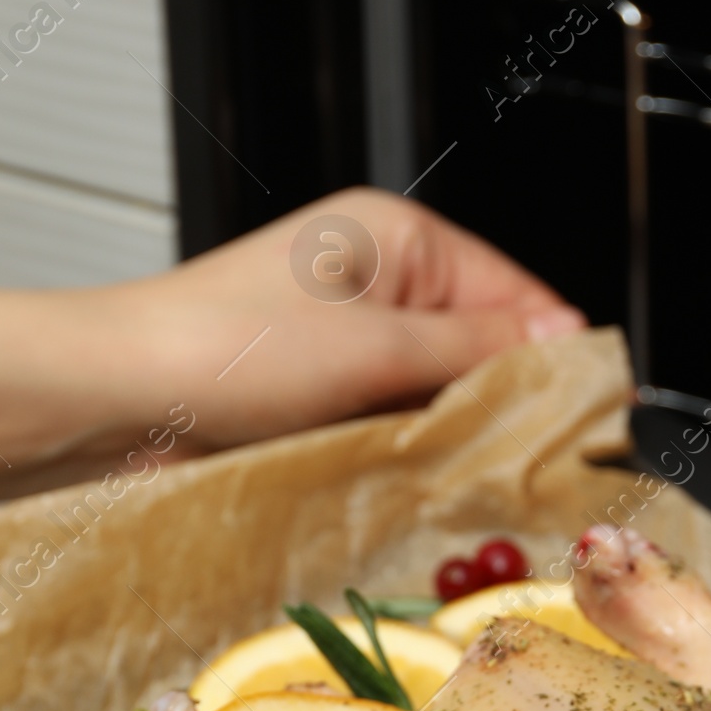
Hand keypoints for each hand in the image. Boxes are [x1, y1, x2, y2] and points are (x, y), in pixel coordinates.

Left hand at [113, 187, 586, 453]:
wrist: (121, 400)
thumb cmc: (223, 346)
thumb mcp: (376, 345)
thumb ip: (477, 347)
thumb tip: (559, 343)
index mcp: (396, 234)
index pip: (514, 291)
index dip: (554, 352)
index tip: (589, 413)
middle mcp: (374, 280)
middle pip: (479, 346)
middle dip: (499, 399)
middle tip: (525, 454)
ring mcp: (345, 339)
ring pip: (435, 393)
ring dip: (446, 432)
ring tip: (455, 467)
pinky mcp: (319, 395)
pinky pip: (390, 424)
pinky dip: (403, 450)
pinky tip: (407, 475)